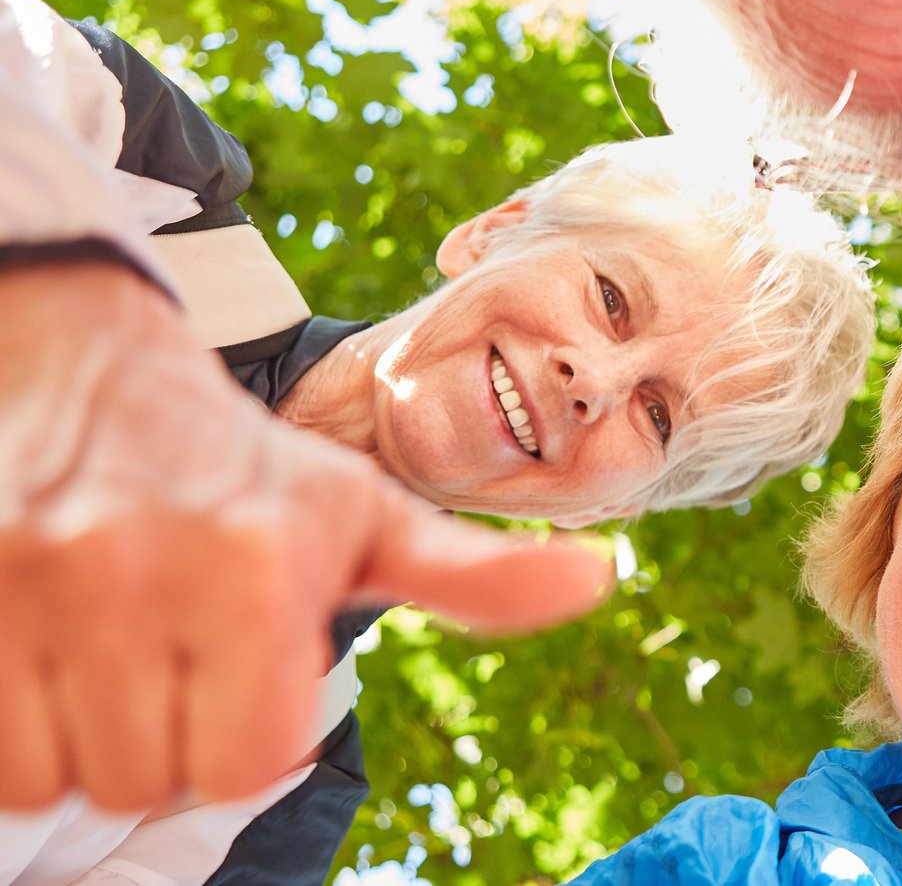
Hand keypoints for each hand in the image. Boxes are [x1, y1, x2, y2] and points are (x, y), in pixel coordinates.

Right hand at [0, 262, 612, 811]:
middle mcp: (135, 562)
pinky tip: (40, 652)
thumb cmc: (243, 472)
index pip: (251, 763)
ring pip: (55, 776)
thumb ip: (474, 575)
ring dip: (79, 736)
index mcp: (261, 557)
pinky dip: (10, 729)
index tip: (240, 665)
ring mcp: (22, 576)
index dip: (248, 733)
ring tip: (102, 645)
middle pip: (148, 779)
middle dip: (162, 736)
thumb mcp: (367, 516)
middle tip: (164, 651)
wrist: (75, 368)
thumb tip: (598, 579)